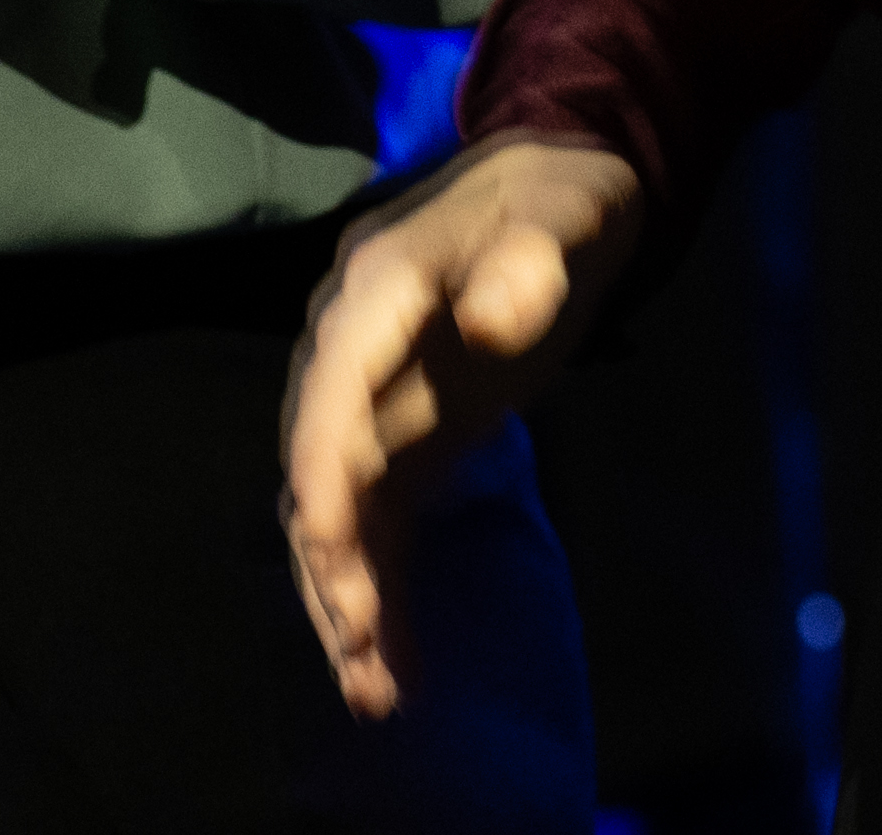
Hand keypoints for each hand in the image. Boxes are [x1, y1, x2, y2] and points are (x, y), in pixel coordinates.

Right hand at [286, 138, 638, 717]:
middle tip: (367, 660)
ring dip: (344, 596)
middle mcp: (346, 351)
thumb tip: (496, 320)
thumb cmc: (558, 204)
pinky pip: (370, 521)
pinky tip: (391, 658)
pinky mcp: (397, 441)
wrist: (553, 191)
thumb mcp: (563, 217)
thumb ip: (530, 261)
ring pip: (332, 510)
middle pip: (317, 469)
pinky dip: (374, 585)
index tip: (342, 560)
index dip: (329, 482)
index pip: (330, 396)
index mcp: (375, 292)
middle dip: (334, 567)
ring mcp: (367, 401)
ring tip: (375, 690)